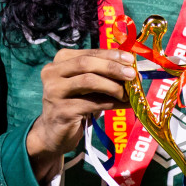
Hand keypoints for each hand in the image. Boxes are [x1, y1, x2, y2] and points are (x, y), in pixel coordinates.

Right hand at [26, 48, 136, 182]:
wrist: (55, 132)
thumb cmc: (75, 104)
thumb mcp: (88, 86)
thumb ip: (104, 75)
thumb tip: (133, 72)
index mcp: (60, 60)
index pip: (89, 53)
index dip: (111, 55)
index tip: (130, 59)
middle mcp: (52, 73)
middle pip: (86, 63)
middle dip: (112, 68)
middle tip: (132, 75)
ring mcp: (54, 92)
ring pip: (88, 81)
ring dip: (113, 87)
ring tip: (128, 94)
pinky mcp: (61, 111)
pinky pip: (91, 103)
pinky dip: (111, 103)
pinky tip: (123, 104)